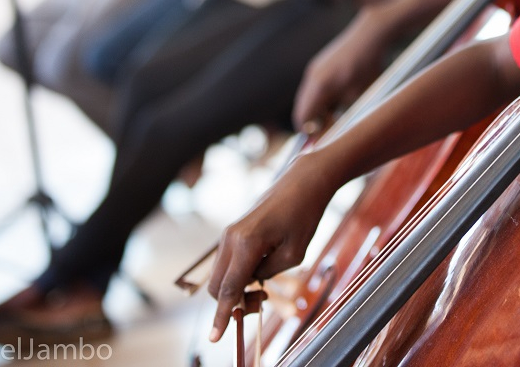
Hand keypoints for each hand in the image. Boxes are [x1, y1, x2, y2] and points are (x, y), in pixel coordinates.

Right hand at [207, 155, 334, 341]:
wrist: (303, 182)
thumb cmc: (305, 216)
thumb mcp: (294, 254)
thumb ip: (267, 273)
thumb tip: (248, 284)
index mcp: (246, 244)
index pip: (228, 289)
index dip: (222, 316)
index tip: (215, 338)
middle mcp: (231, 237)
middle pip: (216, 286)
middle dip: (232, 303)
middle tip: (262, 302)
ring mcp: (229, 233)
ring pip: (220, 275)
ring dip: (235, 289)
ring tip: (264, 288)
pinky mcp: (233, 231)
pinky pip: (227, 262)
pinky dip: (237, 275)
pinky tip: (259, 273)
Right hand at [293, 5, 394, 130]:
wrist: (370, 35)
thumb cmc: (368, 67)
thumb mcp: (357, 97)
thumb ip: (341, 116)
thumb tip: (328, 135)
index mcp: (319, 87)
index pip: (303, 117)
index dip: (309, 133)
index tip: (319, 142)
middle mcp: (312, 77)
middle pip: (302, 108)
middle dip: (312, 123)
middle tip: (329, 131)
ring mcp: (314, 69)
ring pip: (308, 98)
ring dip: (318, 110)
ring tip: (337, 115)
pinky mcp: (319, 64)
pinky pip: (314, 87)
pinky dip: (321, 98)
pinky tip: (339, 99)